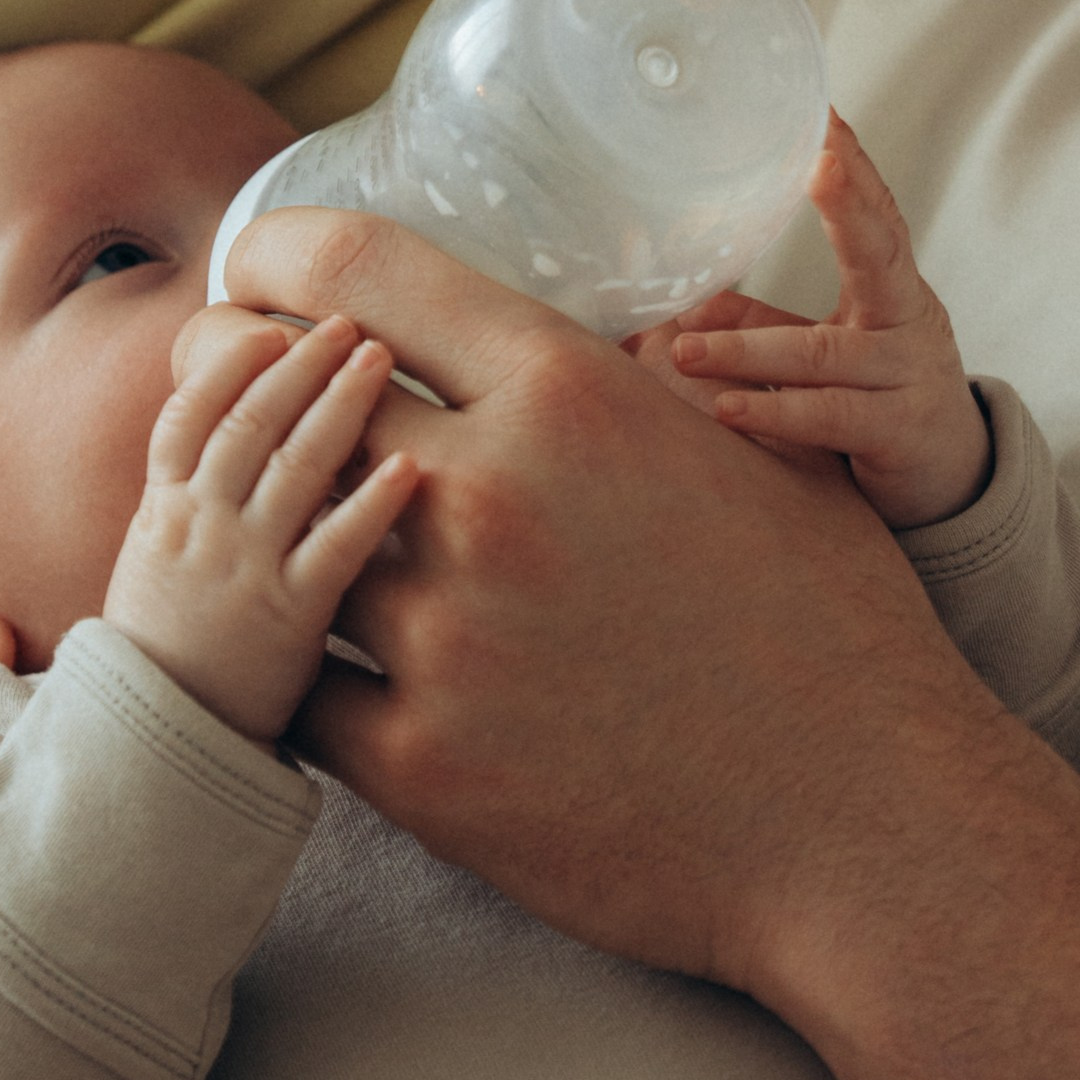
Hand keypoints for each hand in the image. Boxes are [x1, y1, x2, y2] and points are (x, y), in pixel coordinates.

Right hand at [104, 305, 418, 739]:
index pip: (187, 417)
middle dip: (299, 363)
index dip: (228, 365)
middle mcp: (199, 529)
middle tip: (346, 321)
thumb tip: (245, 435)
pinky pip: (334, 550)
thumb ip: (197, 502)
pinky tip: (409, 469)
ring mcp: (243, 570)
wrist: (157, 760)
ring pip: (292, 468)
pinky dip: (370, 504)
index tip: (268, 326)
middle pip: (249, 423)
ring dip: (339, 404)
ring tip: (377, 359)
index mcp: (163, 514)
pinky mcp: (289, 620)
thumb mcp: (155, 569)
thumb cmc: (171, 662)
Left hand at [226, 209, 976, 989]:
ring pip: (276, 534)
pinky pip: (297, 687)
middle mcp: (487, 497)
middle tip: (217, 370)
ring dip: (248, 511)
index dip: (281, 250)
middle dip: (232, 364)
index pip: (362, 271)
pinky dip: (284, 657)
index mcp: (570, 393)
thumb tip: (608, 326)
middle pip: (288, 392)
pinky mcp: (423, 768)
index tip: (252, 260)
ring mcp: (445, 637)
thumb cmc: (833, 628)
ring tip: (232, 497)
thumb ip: (654, 381)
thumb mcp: (755, 451)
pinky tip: (280, 640)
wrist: (862, 828)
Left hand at [663, 115, 990, 528]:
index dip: (854, 165)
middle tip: (813, 162)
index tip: (824, 113)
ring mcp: (908, 376)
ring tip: (687, 352)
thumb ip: (766, 321)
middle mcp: (909, 319)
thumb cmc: (881, 396)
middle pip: (881, 252)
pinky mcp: (898, 433)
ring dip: (749, 350)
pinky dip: (777, 413)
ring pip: (825, 354)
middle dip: (848, 203)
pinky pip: (832, 417)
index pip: (877, 212)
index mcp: (892, 286)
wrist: (952, 478)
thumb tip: (688, 300)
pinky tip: (729, 410)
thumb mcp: (829, 349)